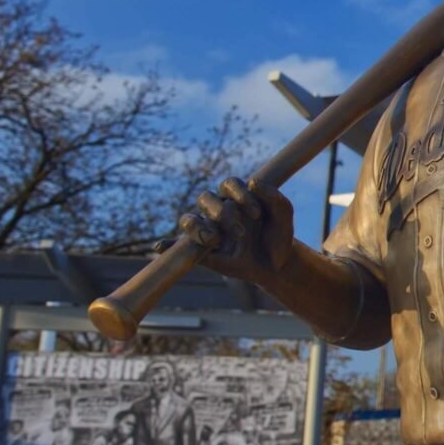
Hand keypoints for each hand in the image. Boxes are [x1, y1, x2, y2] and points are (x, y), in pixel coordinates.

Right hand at [157, 178, 294, 284]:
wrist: (277, 263)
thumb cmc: (278, 234)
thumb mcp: (284, 215)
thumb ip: (274, 197)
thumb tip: (254, 181)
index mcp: (237, 196)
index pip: (229, 183)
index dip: (239, 195)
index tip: (256, 214)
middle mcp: (219, 210)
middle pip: (206, 198)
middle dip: (223, 213)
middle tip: (241, 232)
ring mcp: (208, 230)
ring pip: (188, 220)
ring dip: (198, 228)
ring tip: (214, 240)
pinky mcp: (202, 252)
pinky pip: (178, 247)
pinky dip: (166, 245)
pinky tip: (159, 247)